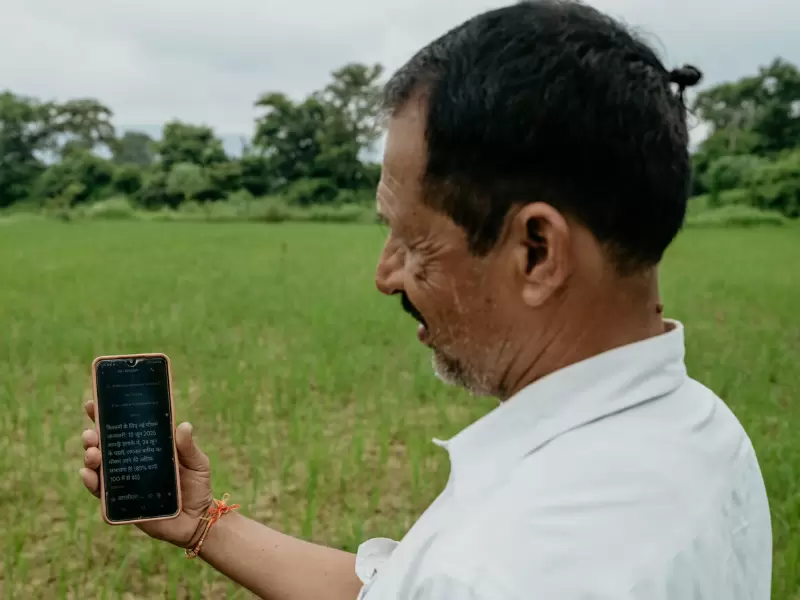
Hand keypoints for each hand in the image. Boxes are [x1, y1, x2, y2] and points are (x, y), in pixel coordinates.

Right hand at [79, 400, 213, 548]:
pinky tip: (88, 474)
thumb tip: (183, 425)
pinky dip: (91, 483)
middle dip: (92, 436)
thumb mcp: (197, 463)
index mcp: (146, 447)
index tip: (93, 404)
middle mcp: (130, 463)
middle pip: (104, 446)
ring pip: (98, 468)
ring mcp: (124, 483)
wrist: (198, 520)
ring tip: (92, 452)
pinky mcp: (121, 505)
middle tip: (91, 432)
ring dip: (90, 458)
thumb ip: (188, 447)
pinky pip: (101, 494)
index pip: (123, 428)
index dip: (105, 416)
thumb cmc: (197, 486)